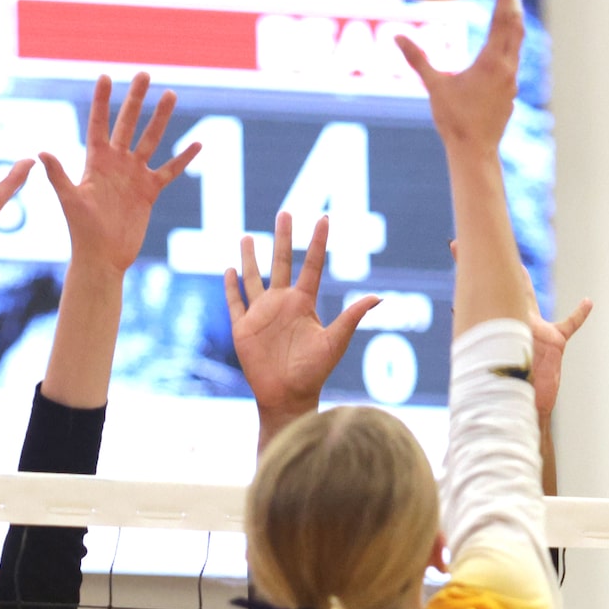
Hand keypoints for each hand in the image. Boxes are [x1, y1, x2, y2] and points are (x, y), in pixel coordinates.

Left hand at [40, 71, 199, 272]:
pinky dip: (183, 158)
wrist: (102, 256)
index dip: (101, 100)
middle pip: (128, 123)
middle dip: (136, 99)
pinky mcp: (149, 191)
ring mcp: (134, 175)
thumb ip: (58, 175)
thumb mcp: (70, 200)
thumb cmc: (81, 230)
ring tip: (171, 95)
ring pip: (151, 140)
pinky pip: (169, 170)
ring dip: (161, 118)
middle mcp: (116, 163)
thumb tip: (41, 152)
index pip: (99, 123)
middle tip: (144, 74)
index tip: (106, 76)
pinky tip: (197, 143)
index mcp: (95, 161)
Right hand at [229, 213, 379, 432]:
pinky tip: (228, 270)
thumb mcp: (335, 342)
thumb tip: (380, 297)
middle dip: (282, 238)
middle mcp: (282, 303)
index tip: (324, 218)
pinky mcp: (243, 328)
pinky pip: (235, 302)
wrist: (287, 396)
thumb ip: (352, 317)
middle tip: (284, 212)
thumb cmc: (314, 373)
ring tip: (246, 236)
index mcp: (303, 303)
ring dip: (250, 258)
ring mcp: (261, 314)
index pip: (312, 265)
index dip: (318, 242)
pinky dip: (230, 286)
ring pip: (253, 278)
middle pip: (281, 263)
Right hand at [394, 0, 522, 152]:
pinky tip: (503, 44)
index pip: (501, 19)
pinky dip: (510, 44)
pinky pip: (513, 60)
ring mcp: (511, 81)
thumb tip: (396, 35)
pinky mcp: (509, 92)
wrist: (475, 151)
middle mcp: (506, 68)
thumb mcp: (434, 86)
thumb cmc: (454, 120)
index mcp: (490, 62)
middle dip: (512, 3)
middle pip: (514, 27)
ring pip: (517, 44)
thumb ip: (417, 58)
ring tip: (510, 7)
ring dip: (513, 23)